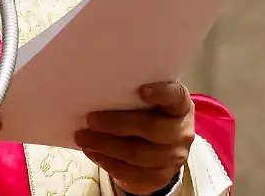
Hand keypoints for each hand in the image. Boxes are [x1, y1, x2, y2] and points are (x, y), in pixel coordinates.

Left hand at [74, 82, 194, 194]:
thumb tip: (93, 87)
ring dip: (106, 146)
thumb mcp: (145, 102)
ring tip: (83, 137)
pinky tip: (92, 153)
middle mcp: (181, 132)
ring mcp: (174, 156)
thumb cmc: (146, 115)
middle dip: (117, 123)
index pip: (177, 97)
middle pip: (152, 128)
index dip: (162, 93)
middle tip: (90, 119)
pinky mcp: (160, 176)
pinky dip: (108, 163)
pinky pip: (133, 173)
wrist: (157, 149)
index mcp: (180, 107)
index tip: (141, 90)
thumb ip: (130, 94)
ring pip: (138, 154)